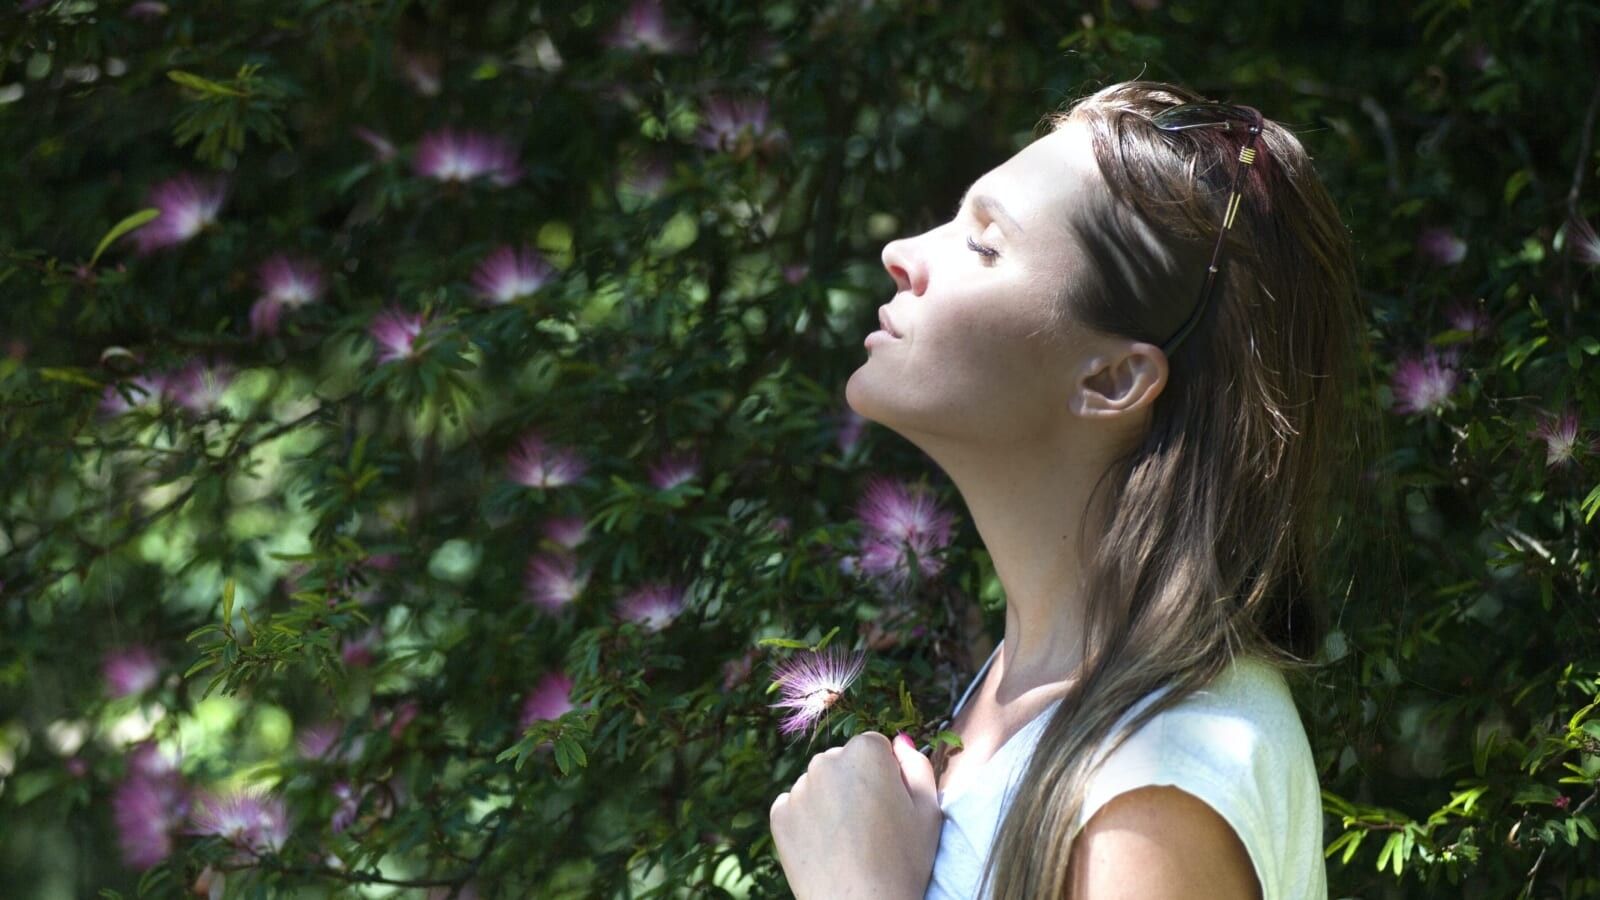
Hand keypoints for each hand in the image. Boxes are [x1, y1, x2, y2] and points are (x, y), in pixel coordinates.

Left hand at [769, 731, 941, 899]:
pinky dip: (808, 821)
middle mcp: (826, 760)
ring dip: (830, 801)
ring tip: (848, 841)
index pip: (875, 747)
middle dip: (855, 783)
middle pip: (843, 762)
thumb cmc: (903, 862)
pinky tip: (826, 848)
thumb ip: (917, 767)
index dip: (886, 775)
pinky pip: (796, 807)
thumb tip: (900, 742)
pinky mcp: (779, 814)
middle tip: (871, 827)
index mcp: (866, 752)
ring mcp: (799, 788)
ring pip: (819, 784)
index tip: (891, 806)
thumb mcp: (928, 812)